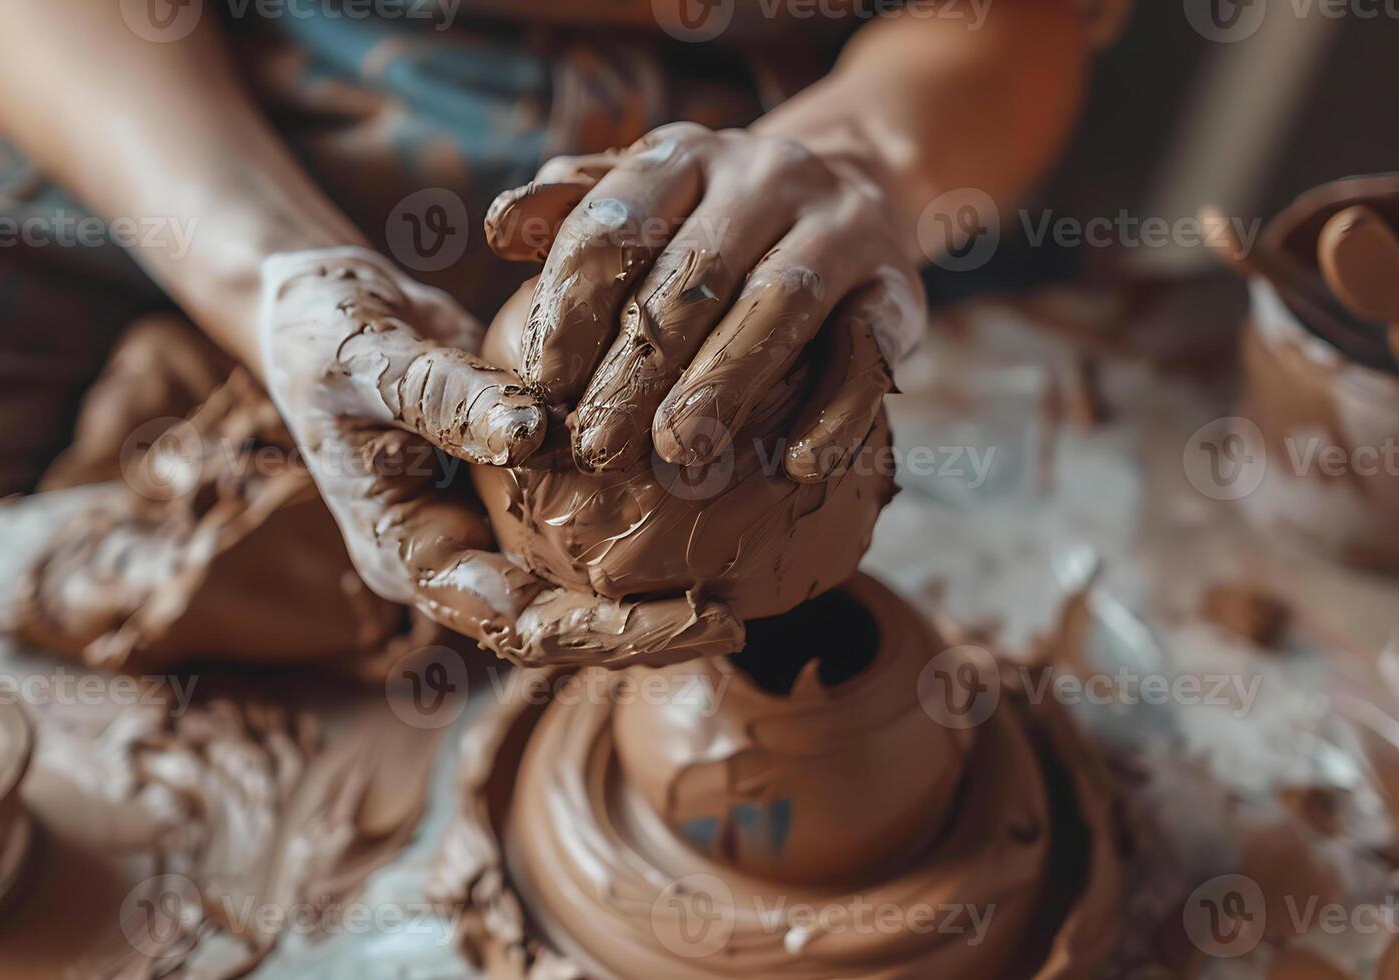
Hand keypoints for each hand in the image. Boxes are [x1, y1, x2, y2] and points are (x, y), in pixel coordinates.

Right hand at [258, 247, 744, 666]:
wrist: (311, 305)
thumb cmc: (321, 330)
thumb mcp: (362, 355)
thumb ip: (438, 394)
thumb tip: (528, 432)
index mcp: (406, 554)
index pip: (516, 623)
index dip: (606, 633)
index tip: (694, 618)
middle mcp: (450, 559)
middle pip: (556, 631)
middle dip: (644, 635)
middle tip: (733, 620)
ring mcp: (479, 533)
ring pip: (572, 592)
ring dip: (647, 597)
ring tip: (739, 584)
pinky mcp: (510, 494)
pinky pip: (579, 533)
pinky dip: (638, 531)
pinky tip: (709, 510)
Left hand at [485, 122, 925, 480]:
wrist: (859, 185)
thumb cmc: (716, 215)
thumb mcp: (646, 193)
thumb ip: (574, 211)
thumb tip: (500, 229)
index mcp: (686, 156)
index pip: (616, 224)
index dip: (572, 308)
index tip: (542, 386)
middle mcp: (767, 177)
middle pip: (694, 275)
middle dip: (638, 368)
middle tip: (596, 448)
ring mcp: (842, 227)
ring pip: (778, 305)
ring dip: (724, 385)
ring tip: (677, 457)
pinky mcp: (898, 288)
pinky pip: (867, 351)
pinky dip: (834, 410)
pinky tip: (794, 465)